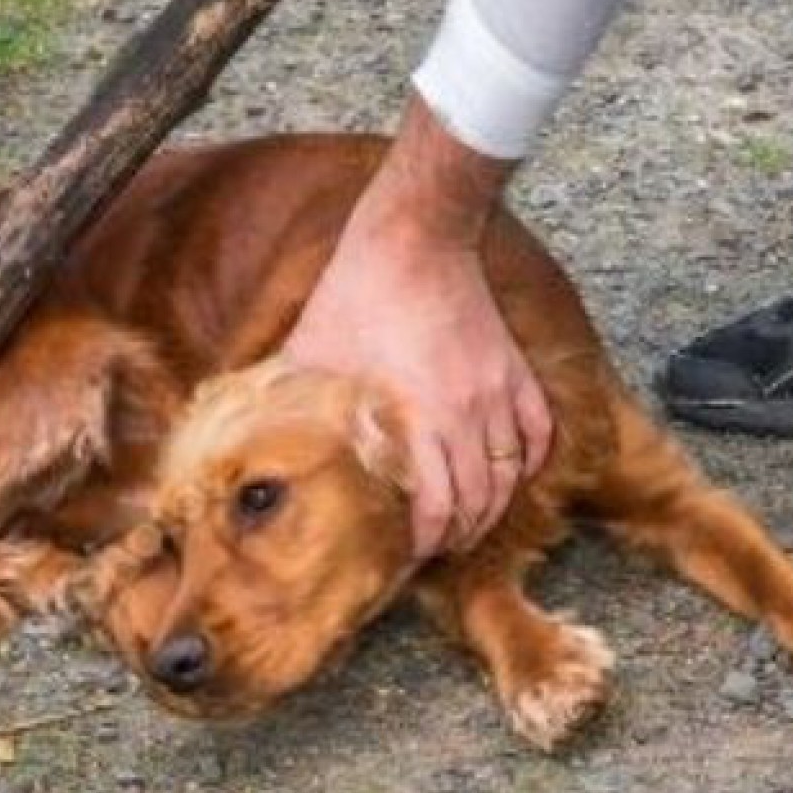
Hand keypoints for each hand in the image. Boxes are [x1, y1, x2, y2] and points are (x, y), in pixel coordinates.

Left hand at [282, 97, 553, 557]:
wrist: (415, 238)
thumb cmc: (357, 292)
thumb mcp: (311, 354)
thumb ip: (292, 401)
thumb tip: (254, 439)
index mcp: (418, 417)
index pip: (438, 506)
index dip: (428, 541)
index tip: (410, 554)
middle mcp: (467, 413)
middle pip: (481, 500)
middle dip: (462, 534)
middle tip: (440, 548)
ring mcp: (497, 392)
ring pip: (512, 473)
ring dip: (495, 506)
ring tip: (473, 522)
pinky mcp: (514, 370)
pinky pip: (537, 432)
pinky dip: (530, 461)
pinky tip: (512, 474)